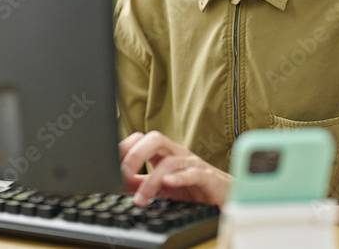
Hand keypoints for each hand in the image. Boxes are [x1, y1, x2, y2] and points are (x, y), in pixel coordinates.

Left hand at [119, 131, 233, 206]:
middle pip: (155, 139)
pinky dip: (179, 178)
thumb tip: (119, 180)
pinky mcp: (208, 177)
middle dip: (137, 154)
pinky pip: (193, 173)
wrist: (224, 198)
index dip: (126, 149)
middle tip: (125, 173)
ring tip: (142, 198)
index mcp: (165, 153)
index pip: (142, 139)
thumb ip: (141, 182)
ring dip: (152, 181)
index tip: (113, 167)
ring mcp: (193, 164)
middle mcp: (178, 154)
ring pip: (170, 162)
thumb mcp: (162, 185)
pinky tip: (168, 184)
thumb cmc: (194, 187)